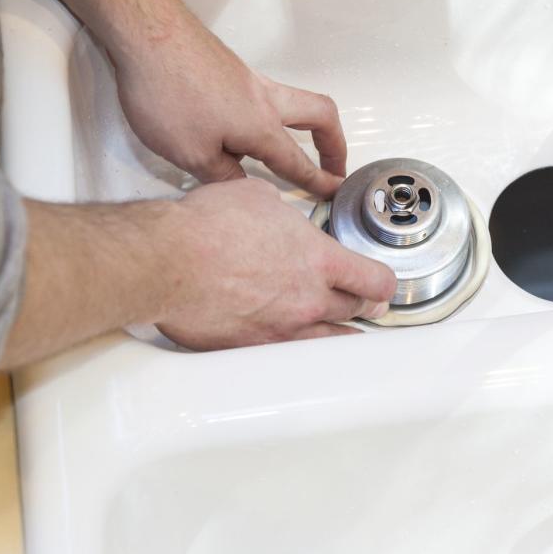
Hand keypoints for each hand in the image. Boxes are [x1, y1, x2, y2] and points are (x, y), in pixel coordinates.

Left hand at [114, 20, 346, 197]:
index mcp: (261, 127)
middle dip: (334, 143)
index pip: (297, 162)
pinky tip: (242, 130)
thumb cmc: (168, 93)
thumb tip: (242, 187)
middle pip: (321, 116)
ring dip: (306, 125)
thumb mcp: (191, 153)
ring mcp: (248, 79)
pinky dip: (270, 114)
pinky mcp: (229, 69)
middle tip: (335, 164)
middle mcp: (264, 99)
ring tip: (295, 148)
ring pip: (294, 101)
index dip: (318, 181)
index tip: (334, 192)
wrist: (146, 32)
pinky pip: (264, 94)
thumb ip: (222, 175)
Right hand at [157, 178, 396, 348]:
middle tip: (364, 303)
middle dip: (363, 305)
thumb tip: (279, 217)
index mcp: (319, 260)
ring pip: (329, 339)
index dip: (384, 283)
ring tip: (341, 328)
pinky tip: (296, 342)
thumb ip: (282, 214)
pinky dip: (297, 348)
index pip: (375, 280)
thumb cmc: (206, 226)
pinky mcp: (254, 349)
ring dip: (338, 331)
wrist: (168, 261)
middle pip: (356, 310)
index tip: (382, 283)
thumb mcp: (258, 198)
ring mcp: (283, 329)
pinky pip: (289, 355)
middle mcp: (308, 299)